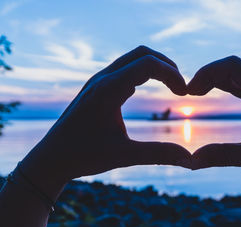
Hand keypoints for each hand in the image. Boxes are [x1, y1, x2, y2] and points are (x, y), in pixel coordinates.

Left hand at [20, 46, 191, 198]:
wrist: (50, 158)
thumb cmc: (83, 156)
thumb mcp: (124, 156)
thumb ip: (159, 154)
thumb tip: (190, 159)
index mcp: (108, 90)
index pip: (148, 64)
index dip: (172, 74)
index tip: (185, 93)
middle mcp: (103, 79)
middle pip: (142, 53)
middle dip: (167, 66)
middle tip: (181, 88)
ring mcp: (98, 81)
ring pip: (132, 59)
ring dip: (155, 67)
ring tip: (172, 87)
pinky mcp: (96, 88)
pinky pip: (124, 68)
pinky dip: (143, 73)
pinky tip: (147, 90)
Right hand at [188, 56, 240, 179]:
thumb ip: (224, 156)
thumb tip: (192, 161)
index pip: (233, 66)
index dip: (207, 73)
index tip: (190, 91)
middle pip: (237, 66)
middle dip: (210, 75)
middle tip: (191, 93)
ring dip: (221, 79)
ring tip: (200, 92)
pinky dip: (233, 85)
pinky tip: (222, 93)